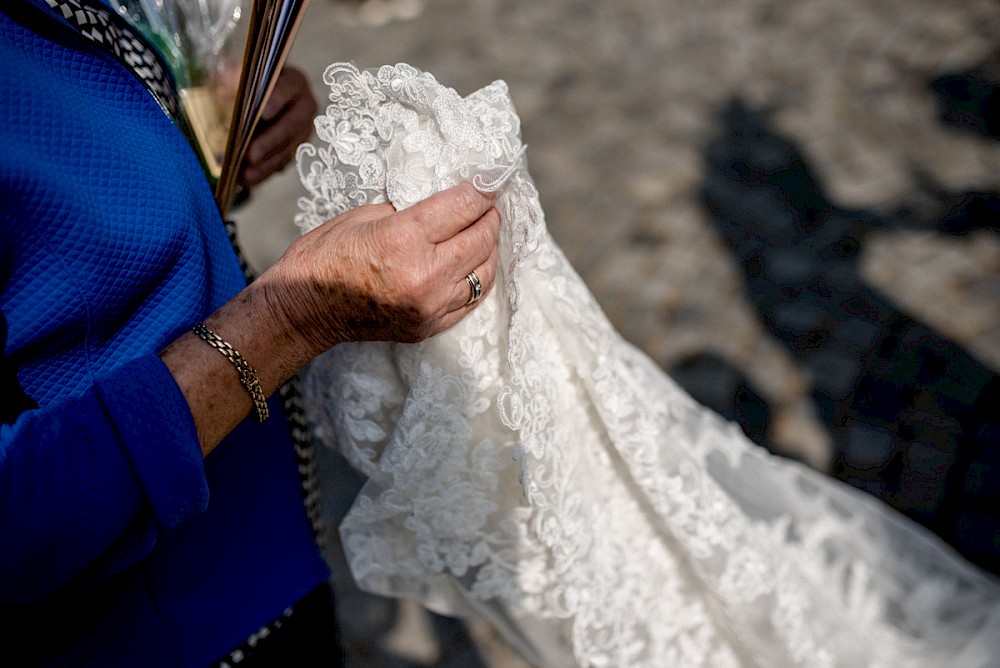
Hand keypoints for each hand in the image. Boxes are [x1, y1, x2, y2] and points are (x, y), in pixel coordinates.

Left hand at [238, 66, 317, 187]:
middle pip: (291, 125)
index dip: (276, 100)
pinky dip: (265, 172)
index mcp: (293, 82)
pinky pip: (282, 163)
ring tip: (245, 174)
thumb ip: (233, 78)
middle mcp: (304, 106)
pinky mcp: (295, 149)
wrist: (254, 99)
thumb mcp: (238, 76)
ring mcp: (303, 130)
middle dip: (270, 142)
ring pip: (287, 149)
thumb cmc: (246, 84)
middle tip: (250, 155)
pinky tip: (248, 179)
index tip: (263, 112)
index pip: (288, 88)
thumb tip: (227, 86)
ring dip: (266, 163)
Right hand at [262, 182, 501, 355]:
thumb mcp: (366, 215)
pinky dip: (478, 278)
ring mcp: (430, 306)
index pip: (465, 206)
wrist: (304, 310)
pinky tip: (474, 264)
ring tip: (485, 232)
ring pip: (485, 273)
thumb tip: (449, 201)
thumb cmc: (326, 255)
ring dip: (490, 248)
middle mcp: (425, 275)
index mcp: (405, 238)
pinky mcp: (430, 327)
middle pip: (482, 238)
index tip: (491, 180)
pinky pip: (471, 300)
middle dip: (490, 216)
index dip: (483, 189)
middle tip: (490, 204)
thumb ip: (412, 209)